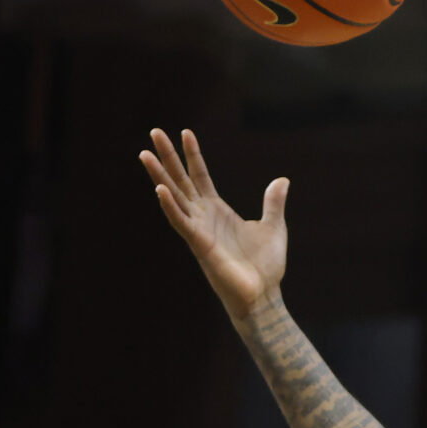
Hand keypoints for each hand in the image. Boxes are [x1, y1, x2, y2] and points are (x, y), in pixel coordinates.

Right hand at [142, 128, 288, 320]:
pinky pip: (181, 222)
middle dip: (168, 157)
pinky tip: (160, 189)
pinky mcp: (199, 245)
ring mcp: (199, 230)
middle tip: (154, 132)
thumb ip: (273, 203)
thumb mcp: (274, 227)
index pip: (200, 176)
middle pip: (181, 180)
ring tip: (144, 154)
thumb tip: (282, 180)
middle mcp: (204, 217)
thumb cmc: (265, 266)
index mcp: (218, 211)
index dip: (193, 155)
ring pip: (174, 197)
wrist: (263, 295)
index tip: (185, 132)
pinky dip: (170, 206)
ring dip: (159, 176)